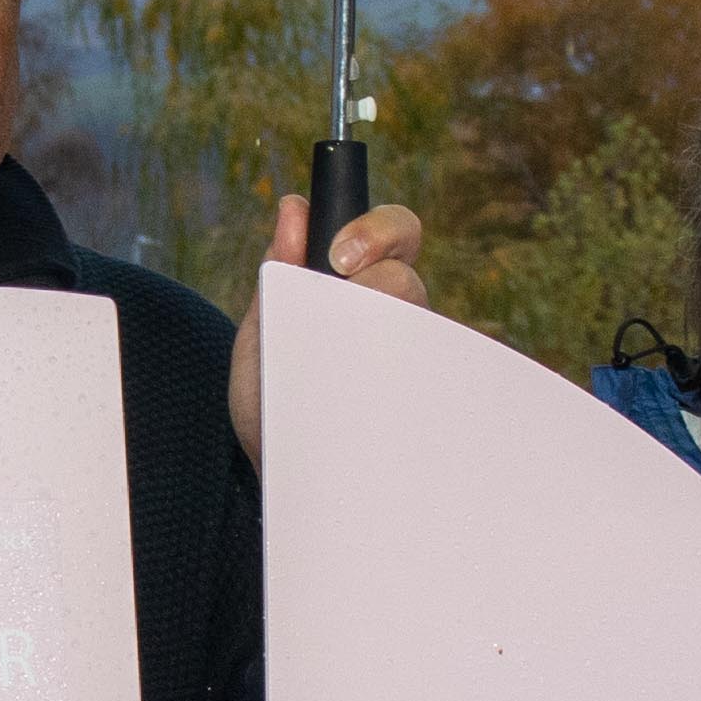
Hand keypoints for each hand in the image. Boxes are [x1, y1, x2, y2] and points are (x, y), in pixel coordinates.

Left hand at [229, 192, 427, 463]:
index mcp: (359, 295)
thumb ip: (276, 276)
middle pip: (410, 273)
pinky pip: (439, 377)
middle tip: (341, 283)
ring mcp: (416, 364)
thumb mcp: (261, 340)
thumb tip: (292, 208)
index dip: (375, 230)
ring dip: (383, 331)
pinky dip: (409, 381)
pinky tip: (375, 399)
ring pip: (424, 322)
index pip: (392, 237)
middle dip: (379, 266)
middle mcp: (396, 324)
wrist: (286, 492)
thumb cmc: (276, 415)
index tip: (338, 255)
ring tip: (341, 365)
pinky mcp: (430, 404)